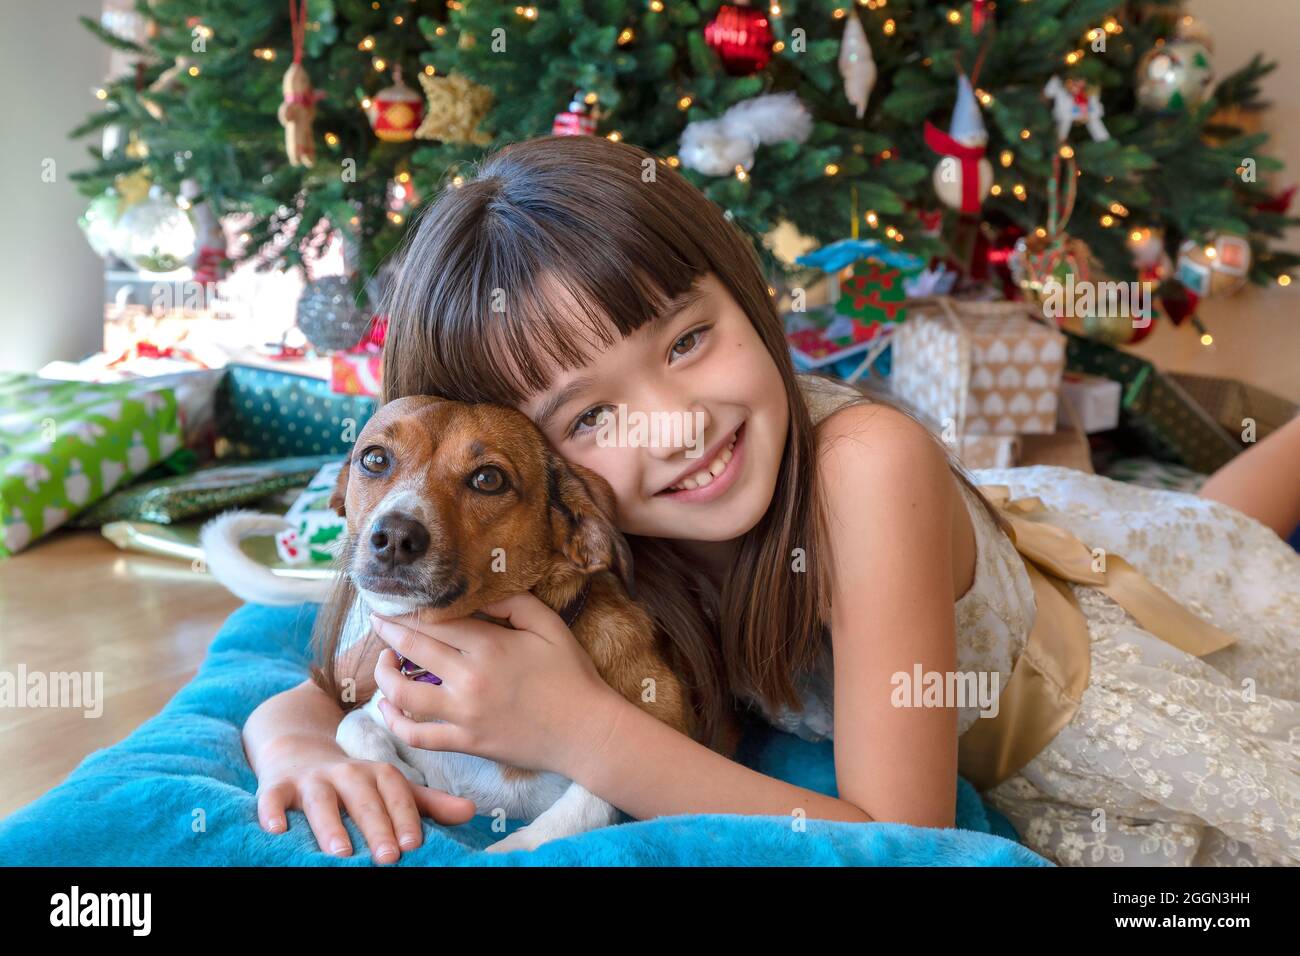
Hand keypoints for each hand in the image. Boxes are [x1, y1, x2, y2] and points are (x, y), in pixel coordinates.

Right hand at [255, 735, 476, 862]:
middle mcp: (345, 772)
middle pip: (363, 798)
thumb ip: (427, 803)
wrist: (298, 750)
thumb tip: (471, 812)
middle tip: (388, 857)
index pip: (395, 791)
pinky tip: (275, 829)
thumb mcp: (388, 787)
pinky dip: (271, 810)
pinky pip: (272, 796)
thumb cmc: (353, 782)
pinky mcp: (277, 785)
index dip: (405, 815)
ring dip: (330, 824)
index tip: (414, 843)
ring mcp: (310, 779)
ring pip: (320, 799)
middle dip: (376, 826)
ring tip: (341, 852)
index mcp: (375, 773)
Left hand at [370, 592, 619, 778]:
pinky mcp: (466, 743)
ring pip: (404, 695)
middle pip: (414, 648)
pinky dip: (395, 722)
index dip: (411, 610)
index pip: (436, 622)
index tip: (396, 601)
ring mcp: (465, 714)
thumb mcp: (549, 626)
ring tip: (383, 662)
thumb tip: (480, 593)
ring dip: (384, 675)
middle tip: (377, 619)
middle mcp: (470, 679)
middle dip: (389, 630)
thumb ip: (514, 603)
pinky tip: (389, 708)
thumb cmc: (571, 675)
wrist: (586, 732)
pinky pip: (417, 736)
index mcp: (491, 646)